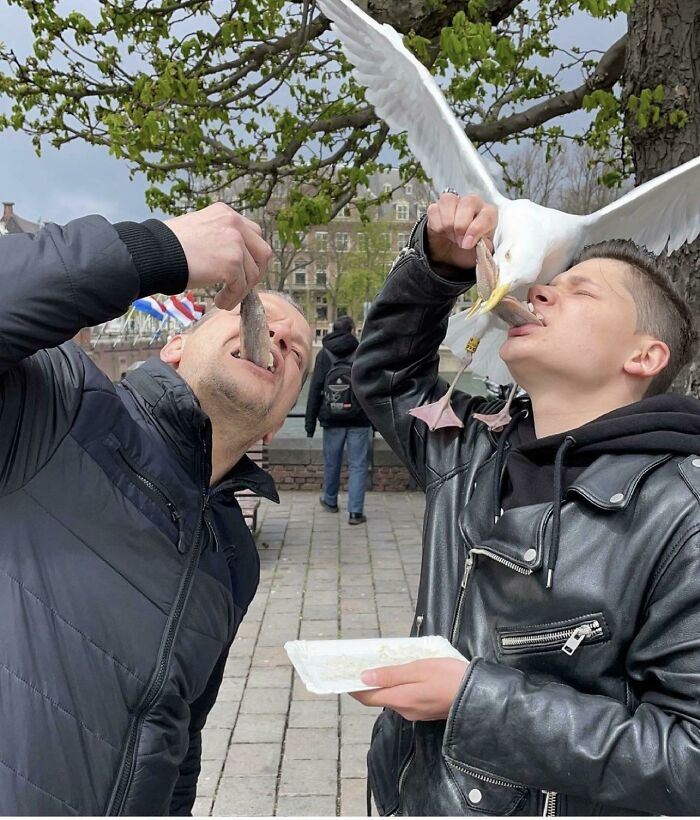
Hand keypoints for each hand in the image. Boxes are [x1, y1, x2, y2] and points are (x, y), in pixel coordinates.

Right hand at [165, 203, 272, 308]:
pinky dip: (233, 298)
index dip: (251, 254)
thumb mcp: (199, 229)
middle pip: (263, 251)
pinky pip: (241, 287)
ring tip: (226, 299)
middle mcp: (234, 223)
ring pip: (253, 273)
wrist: (155, 253)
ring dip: (241, 290)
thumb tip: (231, 257)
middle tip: (243, 286)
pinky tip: (221, 302)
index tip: (243, 269)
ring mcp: (235, 243)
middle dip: (256, 272)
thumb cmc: (168, 246)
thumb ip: (218, 236)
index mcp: (226, 213)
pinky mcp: (232, 264)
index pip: (253, 233)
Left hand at [351, 658, 468, 721]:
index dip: (353, 687)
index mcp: (400, 699)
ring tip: (379, 664)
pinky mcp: (427, 710)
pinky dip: (398, 687)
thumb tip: (363, 678)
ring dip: (384, 684)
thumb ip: (391, 674)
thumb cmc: (449, 678)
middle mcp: (405, 710)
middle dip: (368, 683)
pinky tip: (402, 674)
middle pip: (379, 697)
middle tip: (360, 664)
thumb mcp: (418, 669)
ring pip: (393, 697)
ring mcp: (417, 712)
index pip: (367, 697)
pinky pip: (406, 698)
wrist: (478, 695)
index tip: (342, 675)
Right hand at [426, 193, 497, 269]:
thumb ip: (482, 248)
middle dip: (461, 225)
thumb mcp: (480, 254)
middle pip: (468, 202)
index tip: (467, 244)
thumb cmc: (468, 252)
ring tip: (451, 236)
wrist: (451, 255)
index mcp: (489, 214)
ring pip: (449, 201)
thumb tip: (473, 242)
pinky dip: (436, 225)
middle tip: (459, 241)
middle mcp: (473, 203)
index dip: (476, 229)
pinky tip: (441, 232)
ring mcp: (454, 202)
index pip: (487, 214)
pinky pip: (433, 209)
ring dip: (448, 223)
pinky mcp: (436, 207)